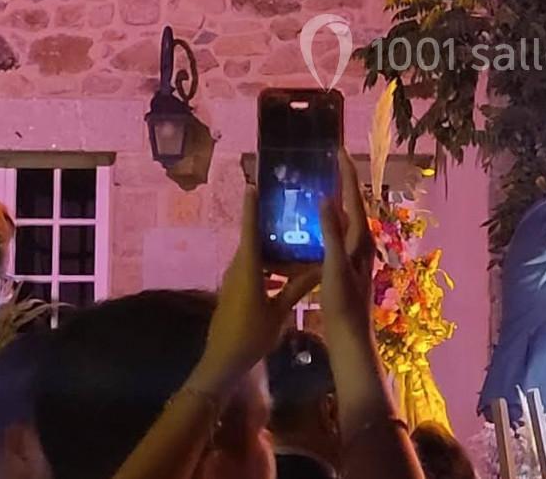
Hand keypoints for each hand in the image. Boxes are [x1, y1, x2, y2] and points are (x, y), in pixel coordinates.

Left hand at [196, 184, 319, 388]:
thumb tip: (321, 267)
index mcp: (248, 268)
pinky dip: (269, 266)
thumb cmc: (251, 334)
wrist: (224, 361)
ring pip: (256, 256)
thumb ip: (298, 287)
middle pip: (255, 240)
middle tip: (292, 213)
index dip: (251, 207)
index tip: (253, 185)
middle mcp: (238, 269)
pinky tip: (287, 271)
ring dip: (273, 250)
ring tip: (296, 241)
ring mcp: (235, 280)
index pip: (249, 230)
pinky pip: (254, 270)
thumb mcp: (279, 311)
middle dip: (271, 226)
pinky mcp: (235, 291)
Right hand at [319, 150, 376, 335]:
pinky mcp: (346, 264)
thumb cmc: (342, 304)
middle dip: (343, 180)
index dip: (346, 172)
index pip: (353, 197)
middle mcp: (361, 242)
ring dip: (336, 199)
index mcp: (359, 239)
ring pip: (346, 217)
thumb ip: (331, 233)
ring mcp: (354, 254)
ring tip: (323, 182)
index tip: (338, 150)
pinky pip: (337, 232)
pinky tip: (316, 223)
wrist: (350, 337)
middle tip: (330, 160)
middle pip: (352, 203)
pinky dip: (328, 219)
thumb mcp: (333, 267)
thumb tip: (325, 199)